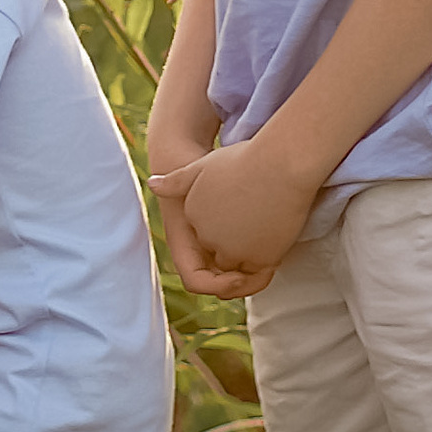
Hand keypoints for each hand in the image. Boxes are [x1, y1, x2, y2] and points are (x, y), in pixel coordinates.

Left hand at [155, 136, 316, 282]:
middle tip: (255, 216)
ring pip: (238, 263)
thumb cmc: (245, 160)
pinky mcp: (257, 259)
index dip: (222, 223)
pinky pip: (258, 271)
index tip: (239, 207)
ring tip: (266, 227)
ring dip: (249, 254)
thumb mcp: (203, 166)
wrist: (279, 163)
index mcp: (191, 214)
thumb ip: (177, 180)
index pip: (203, 232)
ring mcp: (231, 249)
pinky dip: (265, 261)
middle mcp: (207, 235)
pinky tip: (275, 236)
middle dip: (234, 243)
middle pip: (219, 251)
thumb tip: (151, 184)